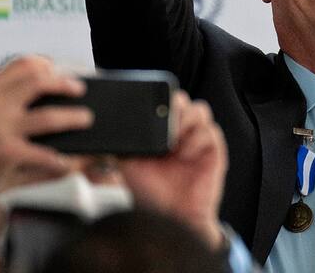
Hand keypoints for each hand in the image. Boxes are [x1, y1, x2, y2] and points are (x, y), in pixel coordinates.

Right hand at [0, 56, 91, 201]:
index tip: (56, 68)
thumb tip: (34, 91)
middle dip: (64, 84)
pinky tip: (66, 160)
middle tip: (79, 89)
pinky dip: (58, 158)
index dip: (44, 63)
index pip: (20, 65)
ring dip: (72, 117)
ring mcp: (3, 129)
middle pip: (38, 82)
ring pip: (48, 117)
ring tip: (85, 118)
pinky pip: (42, 153)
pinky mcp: (8, 153)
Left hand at [119, 92, 227, 249]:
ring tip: (174, 139)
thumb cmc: (149, 193)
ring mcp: (197, 139)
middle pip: (182, 99)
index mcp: (160, 129)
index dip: (158, 97)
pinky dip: (196, 139)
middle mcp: (180, 130)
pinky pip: (210, 131)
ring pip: (200, 109)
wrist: (168, 217)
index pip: (162, 100)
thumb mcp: (126, 165)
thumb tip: (102, 133)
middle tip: (163, 119)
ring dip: (186, 119)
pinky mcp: (213, 150)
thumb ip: (119, 146)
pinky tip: (185, 154)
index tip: (147, 104)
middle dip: (173, 104)